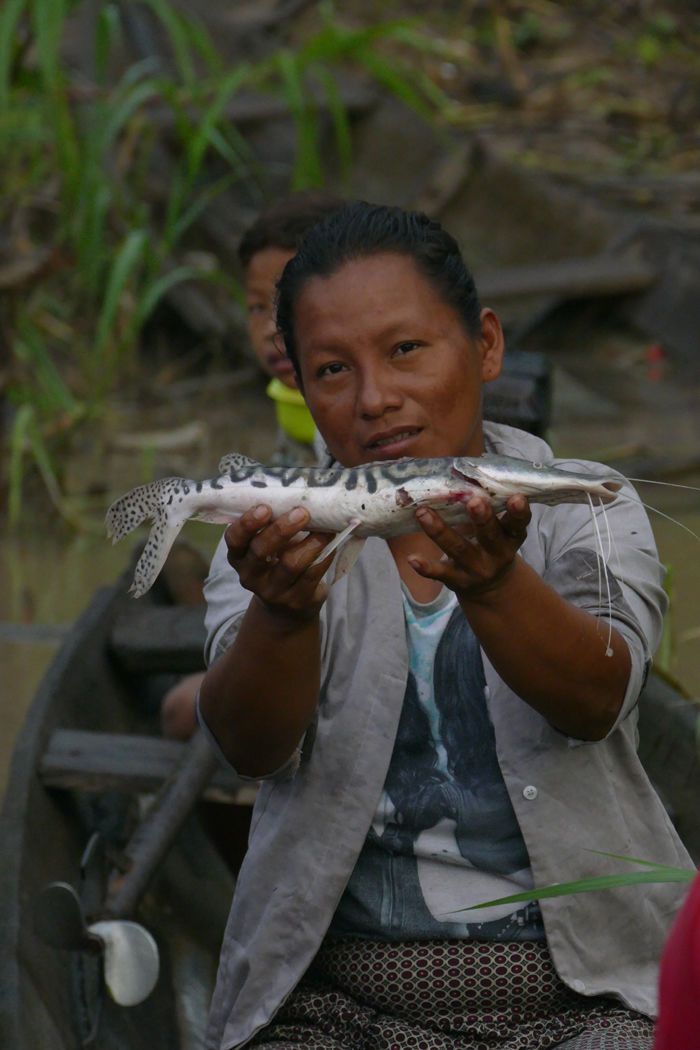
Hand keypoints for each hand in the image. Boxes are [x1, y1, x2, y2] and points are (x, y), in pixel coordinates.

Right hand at [224, 505, 333, 621]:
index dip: (247, 523)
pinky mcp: (296, 600)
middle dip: (281, 530)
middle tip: (301, 512)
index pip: (234, 539)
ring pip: (291, 564)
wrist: (286, 606)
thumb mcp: (267, 545)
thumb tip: (299, 494)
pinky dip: (324, 555)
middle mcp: (250, 575)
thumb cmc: (276, 561)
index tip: (264, 507)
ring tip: (326, 528)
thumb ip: (272, 524)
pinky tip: (332, 543)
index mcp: (239, 555)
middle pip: (261, 551)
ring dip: (311, 542)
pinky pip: (312, 575)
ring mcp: (273, 591)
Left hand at [409, 494, 530, 600]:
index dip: (518, 512)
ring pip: (459, 549)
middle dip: (483, 518)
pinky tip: (412, 559)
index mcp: (510, 537)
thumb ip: (488, 506)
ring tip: (423, 513)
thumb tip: (462, 471)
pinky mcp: (457, 580)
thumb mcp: (499, 529)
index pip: (517, 523)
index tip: (517, 497)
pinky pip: (440, 573)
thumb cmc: (492, 544)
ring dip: (440, 531)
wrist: (492, 587)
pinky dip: (426, 567)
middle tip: (474, 502)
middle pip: (490, 535)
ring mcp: (476, 568)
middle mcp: (496, 554)